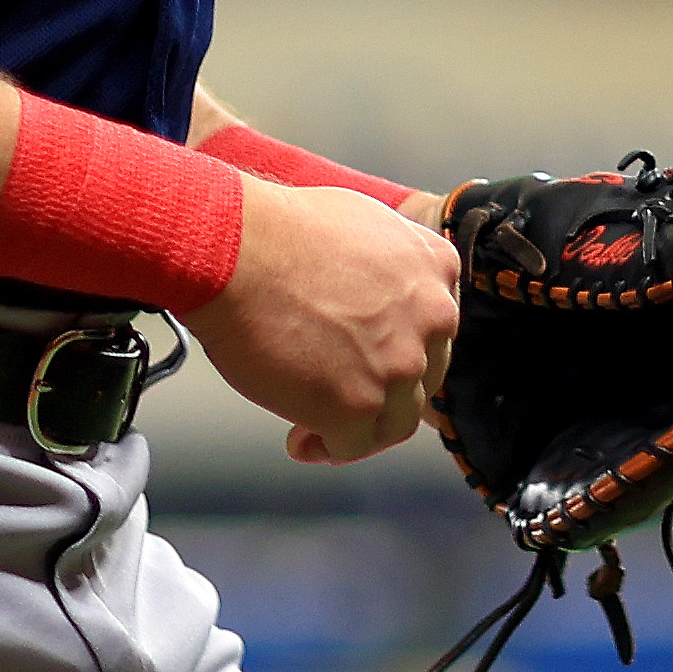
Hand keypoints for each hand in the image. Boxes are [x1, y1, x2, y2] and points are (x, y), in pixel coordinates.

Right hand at [186, 176, 459, 463]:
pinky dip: (327, 449)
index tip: (368, 357)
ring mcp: (399, 365)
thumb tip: (376, 296)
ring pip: (396, 420)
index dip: (399, 347)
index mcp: (435, 267)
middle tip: (342, 394)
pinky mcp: (359, 406)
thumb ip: (390, 264)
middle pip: (421, 375)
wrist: (237, 249)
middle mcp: (432, 318)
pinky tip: (300, 440)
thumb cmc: (278, 231)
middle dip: (382, 388)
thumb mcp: (363, 222)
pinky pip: (354, 446)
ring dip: (361, 427)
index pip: (434, 327)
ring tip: (316, 426)